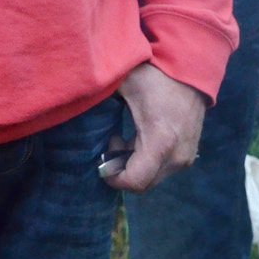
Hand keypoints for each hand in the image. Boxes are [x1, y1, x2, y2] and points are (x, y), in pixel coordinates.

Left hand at [105, 63, 207, 192]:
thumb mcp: (122, 85)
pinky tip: (139, 139)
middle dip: (122, 171)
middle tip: (112, 144)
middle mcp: (177, 157)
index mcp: (161, 142)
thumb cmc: (155, 76)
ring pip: (152, 179)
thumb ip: (96, 100)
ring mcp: (185, 158)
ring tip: (124, 140)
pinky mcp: (188, 156)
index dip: (112, 178)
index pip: (135, 182)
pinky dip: (146, 162)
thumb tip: (67, 107)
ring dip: (133, 166)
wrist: (191, 73)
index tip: (101, 160)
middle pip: (143, 184)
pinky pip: (162, 170)